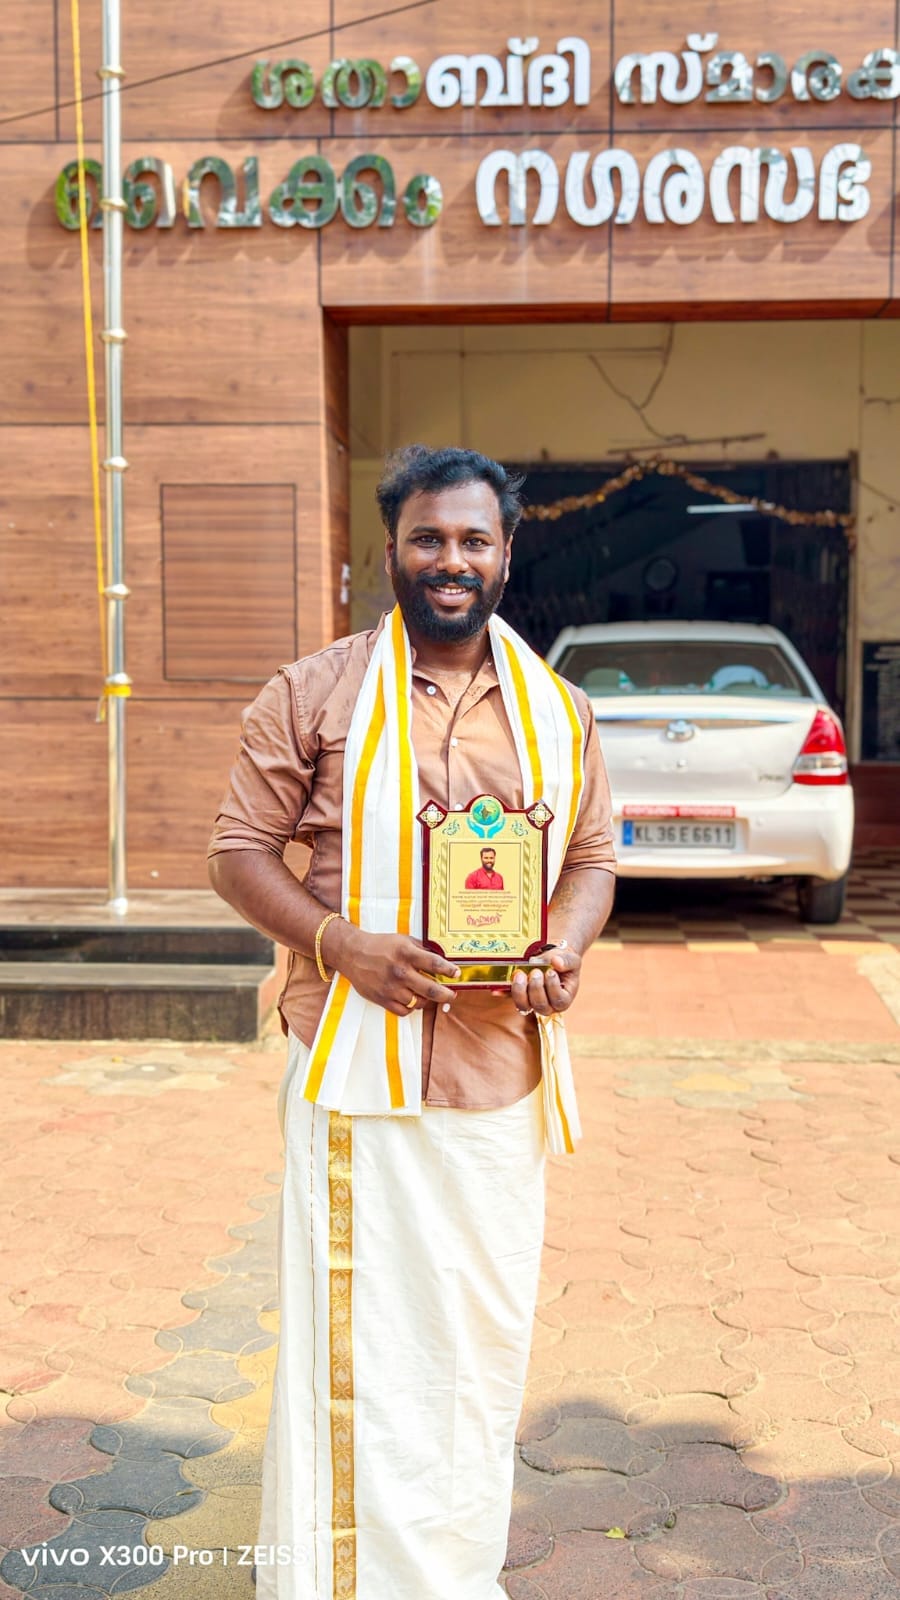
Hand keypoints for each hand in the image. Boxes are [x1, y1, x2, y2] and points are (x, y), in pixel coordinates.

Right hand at [324, 922, 460, 1015]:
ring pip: (419, 1003)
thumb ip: (421, 949)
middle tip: (452, 995)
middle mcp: (399, 972)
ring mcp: (390, 987)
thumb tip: (442, 959)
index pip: (434, 964)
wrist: (352, 953)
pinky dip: (411, 1007)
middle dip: (446, 994)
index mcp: (406, 953)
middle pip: (431, 990)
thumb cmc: (379, 945)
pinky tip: (412, 1000)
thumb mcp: (402, 940)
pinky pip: (404, 1011)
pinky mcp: (382, 999)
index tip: (457, 974)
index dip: (449, 970)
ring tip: (427, 995)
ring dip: (426, 1000)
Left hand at [509, 945, 581, 1017]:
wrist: (552, 958)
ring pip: (524, 1005)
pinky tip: (502, 985)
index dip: (553, 988)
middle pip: (540, 1006)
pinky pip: (510, 997)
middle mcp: (547, 1005)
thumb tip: (556, 962)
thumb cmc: (564, 962)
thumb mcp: (571, 959)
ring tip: (520, 974)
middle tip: (535, 972)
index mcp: (563, 1000)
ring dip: (520, 991)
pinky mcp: (519, 996)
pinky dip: (505, 991)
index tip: (550, 972)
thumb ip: (566, 961)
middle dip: (536, 988)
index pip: (559, 1000)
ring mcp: (531, 1002)